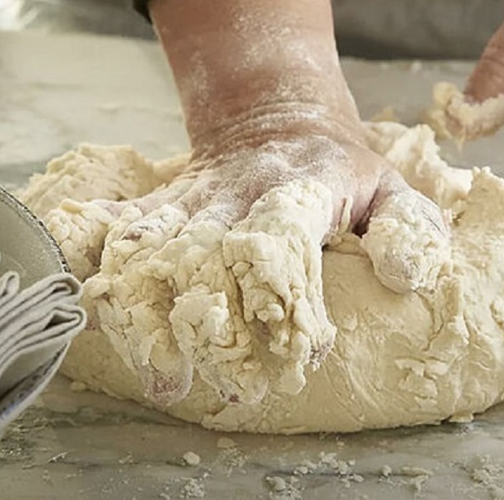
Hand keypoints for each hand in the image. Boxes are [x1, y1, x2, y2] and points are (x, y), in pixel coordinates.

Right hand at [80, 0, 447, 404]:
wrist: (275, 115)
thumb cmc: (344, 171)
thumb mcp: (391, 189)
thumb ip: (409, 229)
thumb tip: (404, 279)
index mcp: (300, 187)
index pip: (283, 238)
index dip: (285, 294)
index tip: (299, 354)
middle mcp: (238, 191)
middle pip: (205, 253)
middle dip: (201, 322)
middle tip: (207, 388)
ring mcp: (193, 197)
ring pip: (151, 247)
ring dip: (144, 312)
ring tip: (155, 374)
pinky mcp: (160, 204)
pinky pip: (117, 232)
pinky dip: (97, 269)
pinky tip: (94, 317)